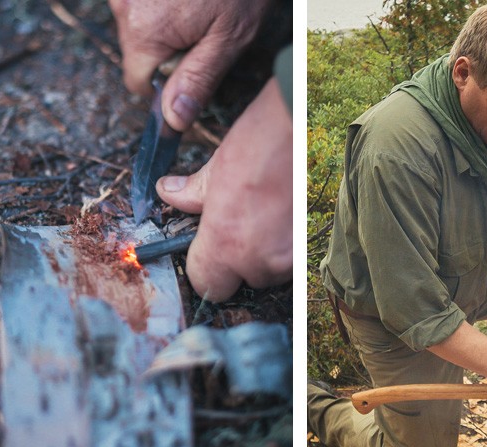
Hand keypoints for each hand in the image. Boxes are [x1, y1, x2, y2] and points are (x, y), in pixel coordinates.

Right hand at [108, 0, 267, 131]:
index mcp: (145, 33)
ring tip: (197, 4)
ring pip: (138, 23)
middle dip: (165, 47)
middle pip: (137, 50)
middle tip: (203, 25)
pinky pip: (139, 2)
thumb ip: (197, 80)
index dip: (163, 85)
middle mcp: (125, 9)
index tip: (189, 67)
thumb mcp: (227, 39)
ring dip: (163, 21)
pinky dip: (160, 2)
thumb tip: (173, 121)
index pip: (136, 82)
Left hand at [155, 78, 290, 300]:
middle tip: (242, 220)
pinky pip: (294, 259)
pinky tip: (287, 212)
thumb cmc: (266, 137)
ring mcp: (293, 259)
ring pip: (270, 271)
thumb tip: (169, 193)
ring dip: (267, 251)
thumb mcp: (220, 164)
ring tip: (268, 212)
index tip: (206, 250)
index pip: (206, 284)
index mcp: (227, 243)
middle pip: (242, 278)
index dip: (204, 267)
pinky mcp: (317, 249)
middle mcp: (261, 261)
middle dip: (239, 256)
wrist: (312, 122)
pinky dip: (289, 243)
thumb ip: (192, 192)